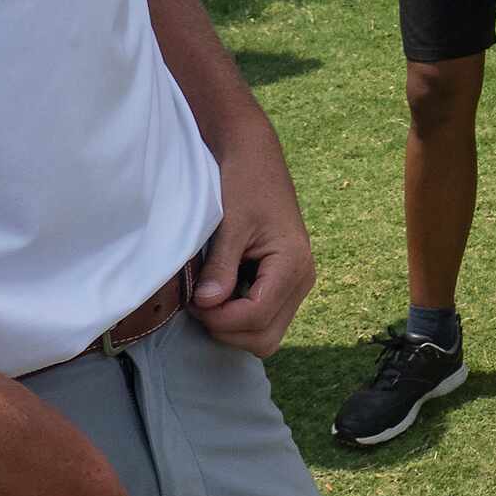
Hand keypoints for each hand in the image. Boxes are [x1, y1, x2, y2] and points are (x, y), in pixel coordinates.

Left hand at [191, 117, 314, 355]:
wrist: (254, 157)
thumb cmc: (244, 182)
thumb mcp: (230, 222)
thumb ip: (221, 266)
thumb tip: (207, 304)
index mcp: (293, 263)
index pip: (257, 317)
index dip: (220, 318)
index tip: (193, 300)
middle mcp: (302, 279)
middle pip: (264, 338)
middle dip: (227, 329)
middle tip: (200, 302)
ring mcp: (295, 283)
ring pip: (264, 334)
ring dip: (232, 326)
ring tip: (208, 297)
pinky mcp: (284, 283)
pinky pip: (264, 318)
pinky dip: (239, 317)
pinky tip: (220, 292)